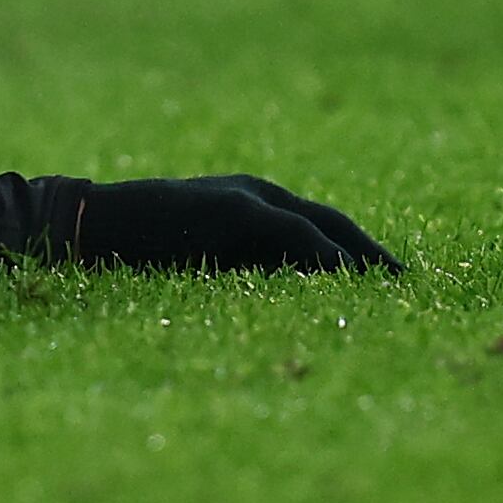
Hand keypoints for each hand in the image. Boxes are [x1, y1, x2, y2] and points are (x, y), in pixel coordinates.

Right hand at [42, 173, 401, 273]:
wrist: (91, 225)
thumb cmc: (135, 250)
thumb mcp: (199, 261)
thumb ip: (238, 271)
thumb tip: (278, 309)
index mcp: (250, 205)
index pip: (320, 228)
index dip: (356, 254)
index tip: (387, 284)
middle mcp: (258, 194)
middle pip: (335, 224)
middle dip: (373, 255)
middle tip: (410, 288)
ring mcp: (248, 196)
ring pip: (325, 227)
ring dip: (362, 259)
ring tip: (396, 290)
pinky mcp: (238, 207)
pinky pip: (299, 233)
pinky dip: (329, 256)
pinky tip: (354, 280)